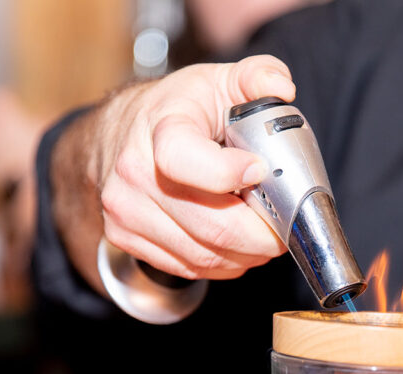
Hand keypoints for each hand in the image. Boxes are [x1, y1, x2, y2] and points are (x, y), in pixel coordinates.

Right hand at [80, 55, 294, 282]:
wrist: (118, 133)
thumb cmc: (177, 110)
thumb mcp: (217, 81)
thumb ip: (257, 77)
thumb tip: (282, 88)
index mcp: (160, 129)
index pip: (187, 160)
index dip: (231, 174)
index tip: (260, 170)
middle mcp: (135, 173)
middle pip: (212, 226)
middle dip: (262, 235)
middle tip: (285, 228)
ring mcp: (125, 210)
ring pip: (203, 255)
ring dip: (245, 255)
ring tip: (264, 236)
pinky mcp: (124, 237)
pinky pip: (187, 267)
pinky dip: (221, 264)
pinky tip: (235, 246)